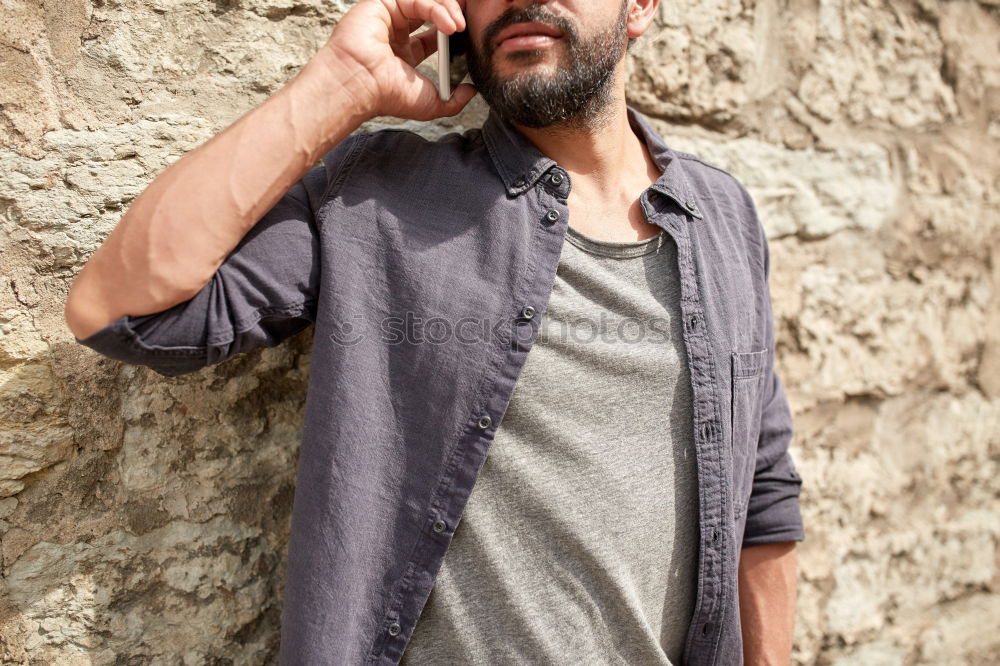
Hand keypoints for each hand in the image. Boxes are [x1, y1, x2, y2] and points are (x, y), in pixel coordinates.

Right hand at [317, 0, 476, 120]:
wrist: (361, 86)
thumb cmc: (386, 96)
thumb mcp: (431, 103)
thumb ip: (453, 100)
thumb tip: (471, 91)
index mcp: (404, 52)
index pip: (435, 33)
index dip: (453, 29)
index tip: (470, 34)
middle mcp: (396, 32)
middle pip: (432, 11)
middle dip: (453, 11)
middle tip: (469, 19)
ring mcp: (388, 17)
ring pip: (426, 2)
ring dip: (447, 10)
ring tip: (460, 26)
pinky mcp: (382, 4)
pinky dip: (436, 9)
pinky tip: (449, 25)